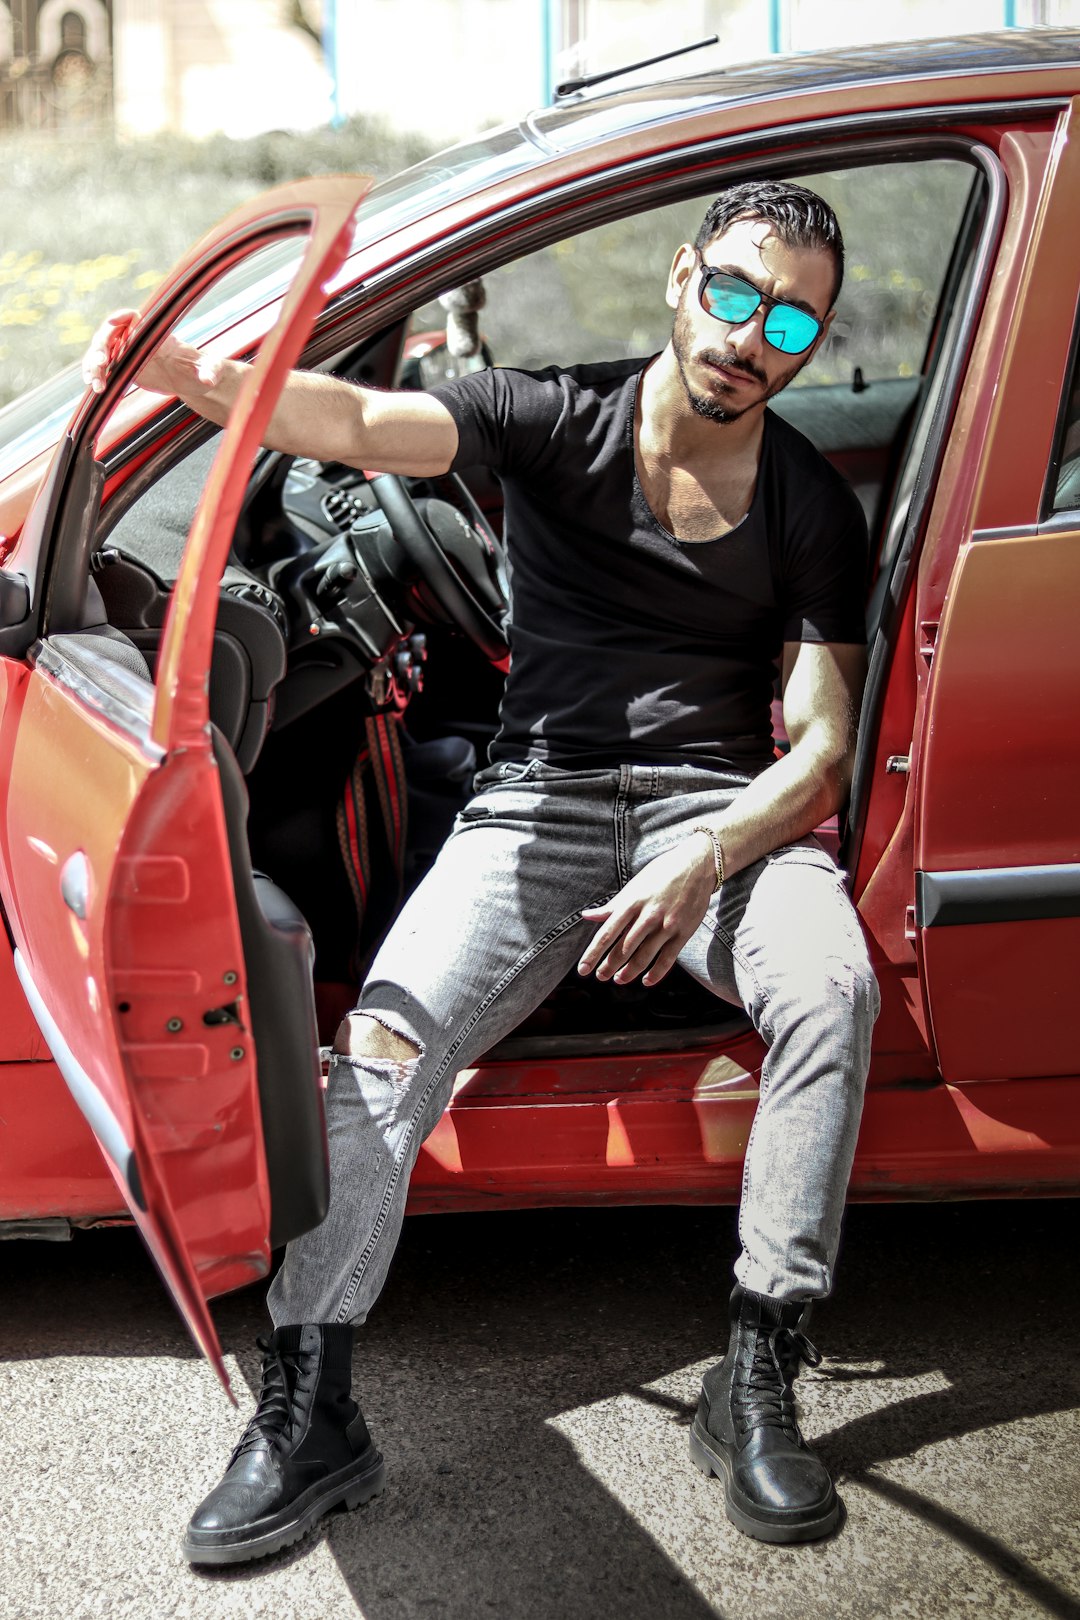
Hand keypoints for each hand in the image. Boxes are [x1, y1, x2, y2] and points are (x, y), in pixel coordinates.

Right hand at [81, 308, 221, 397]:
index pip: (133, 317)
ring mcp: (127, 352)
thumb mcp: (209, 368)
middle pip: (110, 335)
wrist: (191, 380)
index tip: (113, 321)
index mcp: (155, 333)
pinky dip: (96, 375)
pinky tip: (95, 388)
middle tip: (102, 362)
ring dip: (94, 366)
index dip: (121, 317)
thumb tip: (209, 379)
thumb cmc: (201, 368)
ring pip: (101, 353)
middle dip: (101, 346)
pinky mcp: (122, 367)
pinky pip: (103, 368)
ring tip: (96, 385)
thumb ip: (210, 370)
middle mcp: (136, 338)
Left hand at [577, 838, 715, 987]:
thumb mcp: (634, 886)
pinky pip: (668, 959)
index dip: (593, 953)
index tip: (583, 968)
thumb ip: (612, 906)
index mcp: (632, 903)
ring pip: (644, 956)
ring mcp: (667, 925)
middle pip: (624, 948)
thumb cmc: (660, 874)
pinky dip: (656, 973)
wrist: (696, 865)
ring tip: (618, 980)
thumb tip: (587, 916)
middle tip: (599, 977)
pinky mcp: (683, 932)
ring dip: (629, 972)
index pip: (607, 933)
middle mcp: (648, 915)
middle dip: (609, 965)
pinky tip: (646, 981)